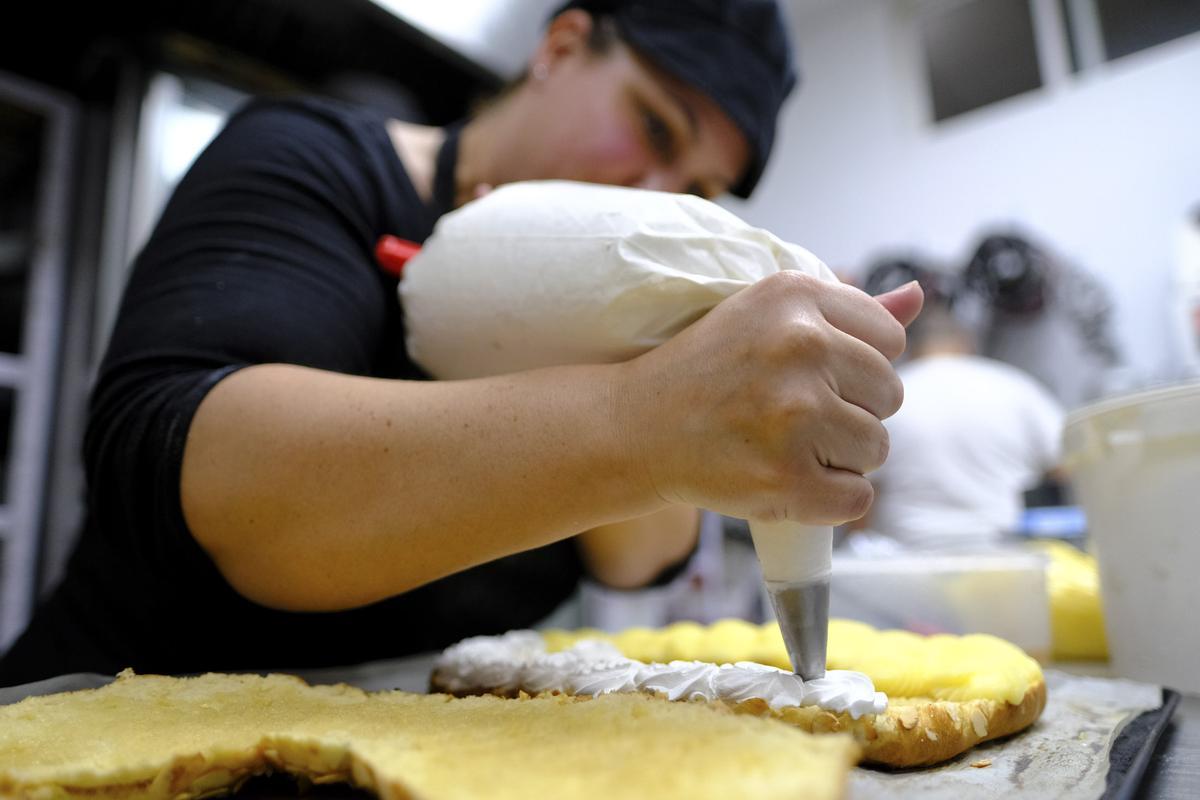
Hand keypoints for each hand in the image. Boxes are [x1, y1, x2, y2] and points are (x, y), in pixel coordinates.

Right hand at [613, 273, 922, 524]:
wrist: (635, 429)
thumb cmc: (706, 372)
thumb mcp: (766, 316)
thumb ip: (847, 309)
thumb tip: (920, 297)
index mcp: (795, 296)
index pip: (889, 338)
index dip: (857, 366)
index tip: (813, 376)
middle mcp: (801, 346)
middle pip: (891, 394)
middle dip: (853, 411)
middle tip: (793, 415)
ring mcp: (795, 415)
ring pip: (878, 448)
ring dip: (841, 458)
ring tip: (786, 446)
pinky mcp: (786, 477)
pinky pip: (857, 499)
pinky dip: (829, 501)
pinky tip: (785, 479)